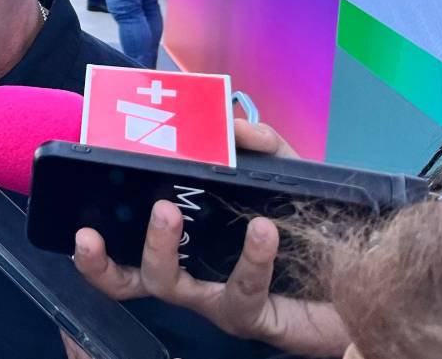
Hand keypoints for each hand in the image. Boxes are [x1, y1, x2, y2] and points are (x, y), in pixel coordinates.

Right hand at [71, 121, 346, 356]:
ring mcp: (216, 301)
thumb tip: (231, 123)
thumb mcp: (281, 179)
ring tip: (167, 211)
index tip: (78, 225)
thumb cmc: (308, 232)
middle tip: (104, 209)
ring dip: (159, 246)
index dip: (94, 251)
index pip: (123, 255)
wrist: (363, 284)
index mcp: (185, 249)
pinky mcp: (253, 318)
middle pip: (127, 281)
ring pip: (169, 285)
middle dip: (104, 259)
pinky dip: (250, 256)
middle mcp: (189, 279)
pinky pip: (241, 291)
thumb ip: (259, 146)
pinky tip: (263, 230)